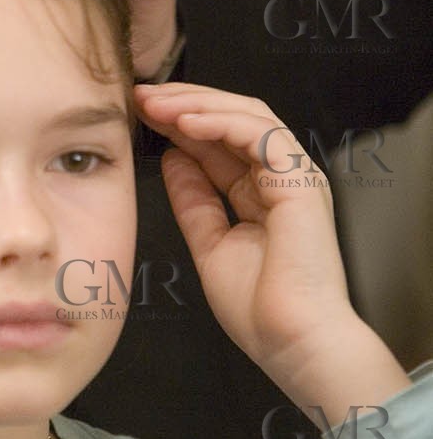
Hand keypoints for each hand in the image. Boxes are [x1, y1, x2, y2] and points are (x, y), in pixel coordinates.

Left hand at [134, 83, 407, 417]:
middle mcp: (281, 178)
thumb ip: (193, 201)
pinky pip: (259, 135)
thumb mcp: (211, 244)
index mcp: (262, 193)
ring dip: (196, 104)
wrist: (293, 343)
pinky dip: (219, 123)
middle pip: (233, 119)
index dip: (179, 122)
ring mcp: (294, 176)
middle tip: (140, 95)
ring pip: (247, 116)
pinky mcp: (300, 182)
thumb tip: (171, 159)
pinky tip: (183, 122)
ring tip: (154, 103)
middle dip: (184, 103)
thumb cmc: (261, 311)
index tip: (138, 113)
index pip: (219, 141)